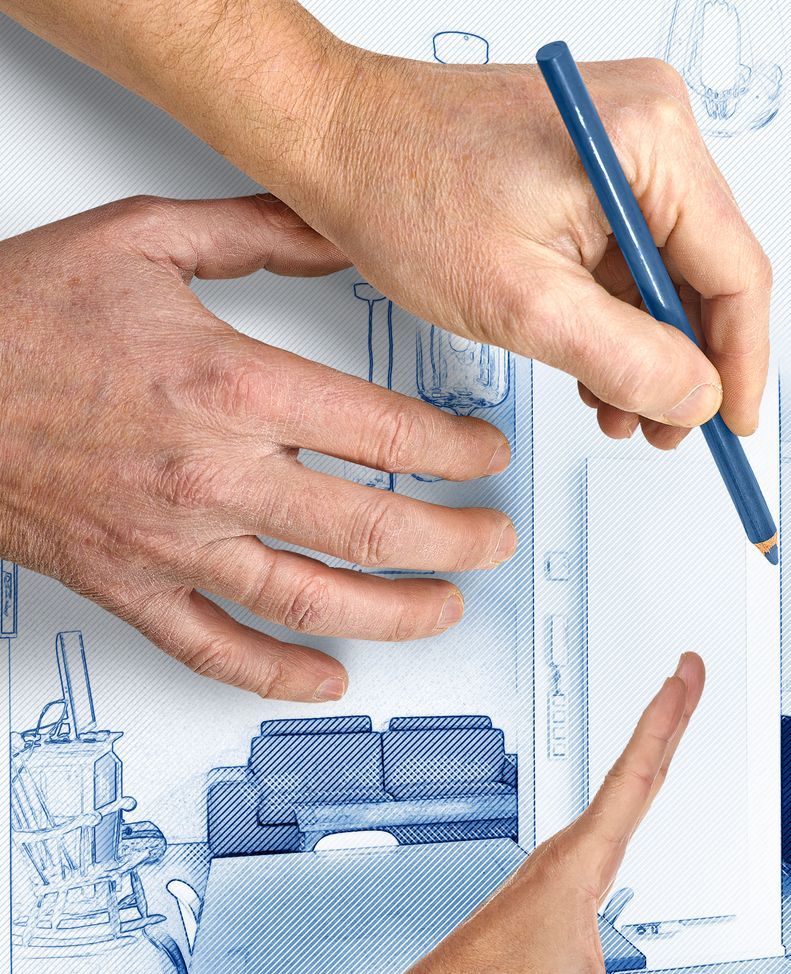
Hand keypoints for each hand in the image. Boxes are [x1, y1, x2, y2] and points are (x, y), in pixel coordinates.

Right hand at [0, 195, 513, 700]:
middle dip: (457, 542)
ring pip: (313, 602)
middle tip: (494, 539)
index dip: (462, 453)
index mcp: (232, 388)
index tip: (488, 455)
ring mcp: (171, 540)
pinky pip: (213, 647)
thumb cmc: (16, 314)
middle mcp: (211, 474)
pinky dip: (277, 673)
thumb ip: (260, 233)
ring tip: (447, 610)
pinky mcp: (127, 584)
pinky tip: (327, 677)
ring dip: (398, 615)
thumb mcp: (145, 238)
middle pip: (374, 529)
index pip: (390, 435)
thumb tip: (348, 229)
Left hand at [284, 50, 769, 449]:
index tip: (730, 423)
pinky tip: (593, 358)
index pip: (736, 272)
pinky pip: (636, 252)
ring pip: (674, 271)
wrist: (329, 138)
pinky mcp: (599, 161)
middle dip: (687, 362)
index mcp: (651, 140)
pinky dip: (622, 313)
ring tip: (616, 403)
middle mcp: (653, 126)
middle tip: (664, 427)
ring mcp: (627, 142)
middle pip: (711, 272)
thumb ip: (627, 361)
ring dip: (651, 346)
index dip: (739, 364)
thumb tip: (696, 399)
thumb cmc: (398, 186)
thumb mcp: (523, 302)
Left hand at [380, 651, 729, 973]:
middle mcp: (571, 850)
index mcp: (580, 864)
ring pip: (620, 788)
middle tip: (692, 667)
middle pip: (634, 768)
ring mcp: (564, 861)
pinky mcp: (562, 877)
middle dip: (667, 714)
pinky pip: (610, 814)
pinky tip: (643, 783)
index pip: (636, 779)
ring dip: (651, 744)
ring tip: (677, 707)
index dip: (666, 722)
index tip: (684, 676)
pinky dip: (635, 782)